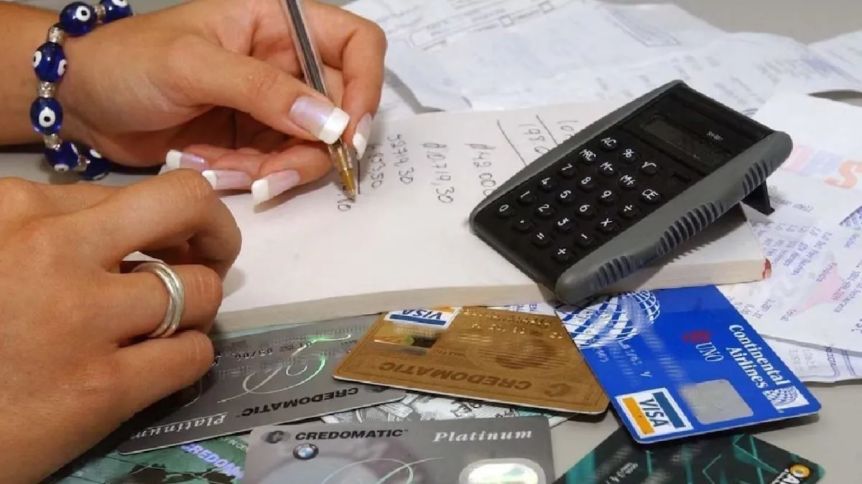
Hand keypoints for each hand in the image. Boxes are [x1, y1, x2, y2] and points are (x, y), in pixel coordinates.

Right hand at [0, 171, 240, 482]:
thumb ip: (48, 228)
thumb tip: (131, 227)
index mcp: (17, 210)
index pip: (131, 194)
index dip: (157, 222)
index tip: (160, 243)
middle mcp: (55, 251)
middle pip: (186, 204)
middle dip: (215, 228)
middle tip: (209, 255)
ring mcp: (83, 319)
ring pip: (200, 289)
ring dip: (197, 306)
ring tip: (169, 323)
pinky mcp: (102, 388)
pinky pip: (194, 356)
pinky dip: (189, 356)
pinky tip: (160, 364)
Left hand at [60, 0, 385, 202]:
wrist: (82, 102)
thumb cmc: (129, 62)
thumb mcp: (194, 66)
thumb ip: (263, 90)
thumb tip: (332, 123)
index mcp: (279, 23)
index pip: (357, 44)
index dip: (367, 86)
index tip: (349, 133)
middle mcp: (287, 62)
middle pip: (340, 109)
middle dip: (311, 149)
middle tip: (274, 175)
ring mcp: (273, 105)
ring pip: (311, 147)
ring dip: (274, 169)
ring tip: (224, 170)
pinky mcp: (255, 140)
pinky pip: (277, 167)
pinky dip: (249, 176)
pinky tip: (209, 166)